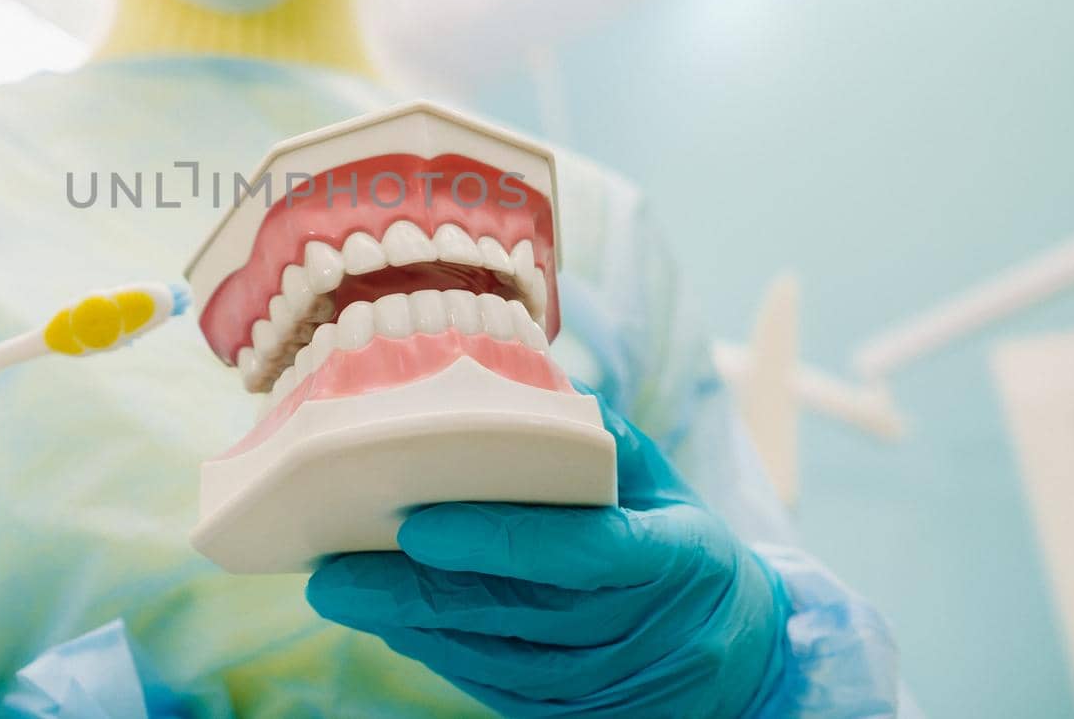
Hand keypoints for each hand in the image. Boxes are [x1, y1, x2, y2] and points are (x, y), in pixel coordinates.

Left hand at [306, 385, 790, 717]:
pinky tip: (386, 620)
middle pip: (510, 612)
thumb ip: (605, 442)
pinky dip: (432, 650)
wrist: (741, 659)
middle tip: (332, 568)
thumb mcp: (668, 488)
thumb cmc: (685, 549)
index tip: (417, 524)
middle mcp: (631, 630)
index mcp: (670, 558)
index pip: (576, 552)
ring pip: (489, 655)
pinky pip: (490, 683)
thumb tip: (526, 388)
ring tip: (338, 586)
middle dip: (411, 592)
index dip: (496, 540)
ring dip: (407, 624)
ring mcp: (600, 683)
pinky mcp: (569, 714)